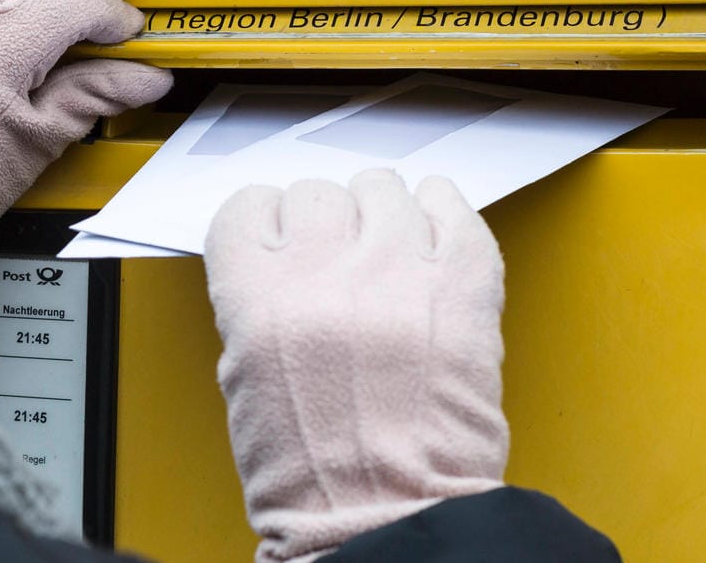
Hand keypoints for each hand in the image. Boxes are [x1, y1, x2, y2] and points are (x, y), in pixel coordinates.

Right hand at [205, 171, 506, 562]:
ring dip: (382, 216)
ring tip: (388, 253)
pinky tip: (431, 235)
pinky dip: (442, 212)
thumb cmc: (314, 473)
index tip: (281, 236)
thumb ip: (257, 304)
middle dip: (325, 222)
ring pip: (383, 189)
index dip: (267, 223)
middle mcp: (324, 273)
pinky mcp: (460, 283)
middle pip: (317, 193)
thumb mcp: (246, 380)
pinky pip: (451, 207)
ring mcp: (397, 271)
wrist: (388, 516)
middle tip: (337, 255)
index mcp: (257, 297)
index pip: (251, 207)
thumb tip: (284, 258)